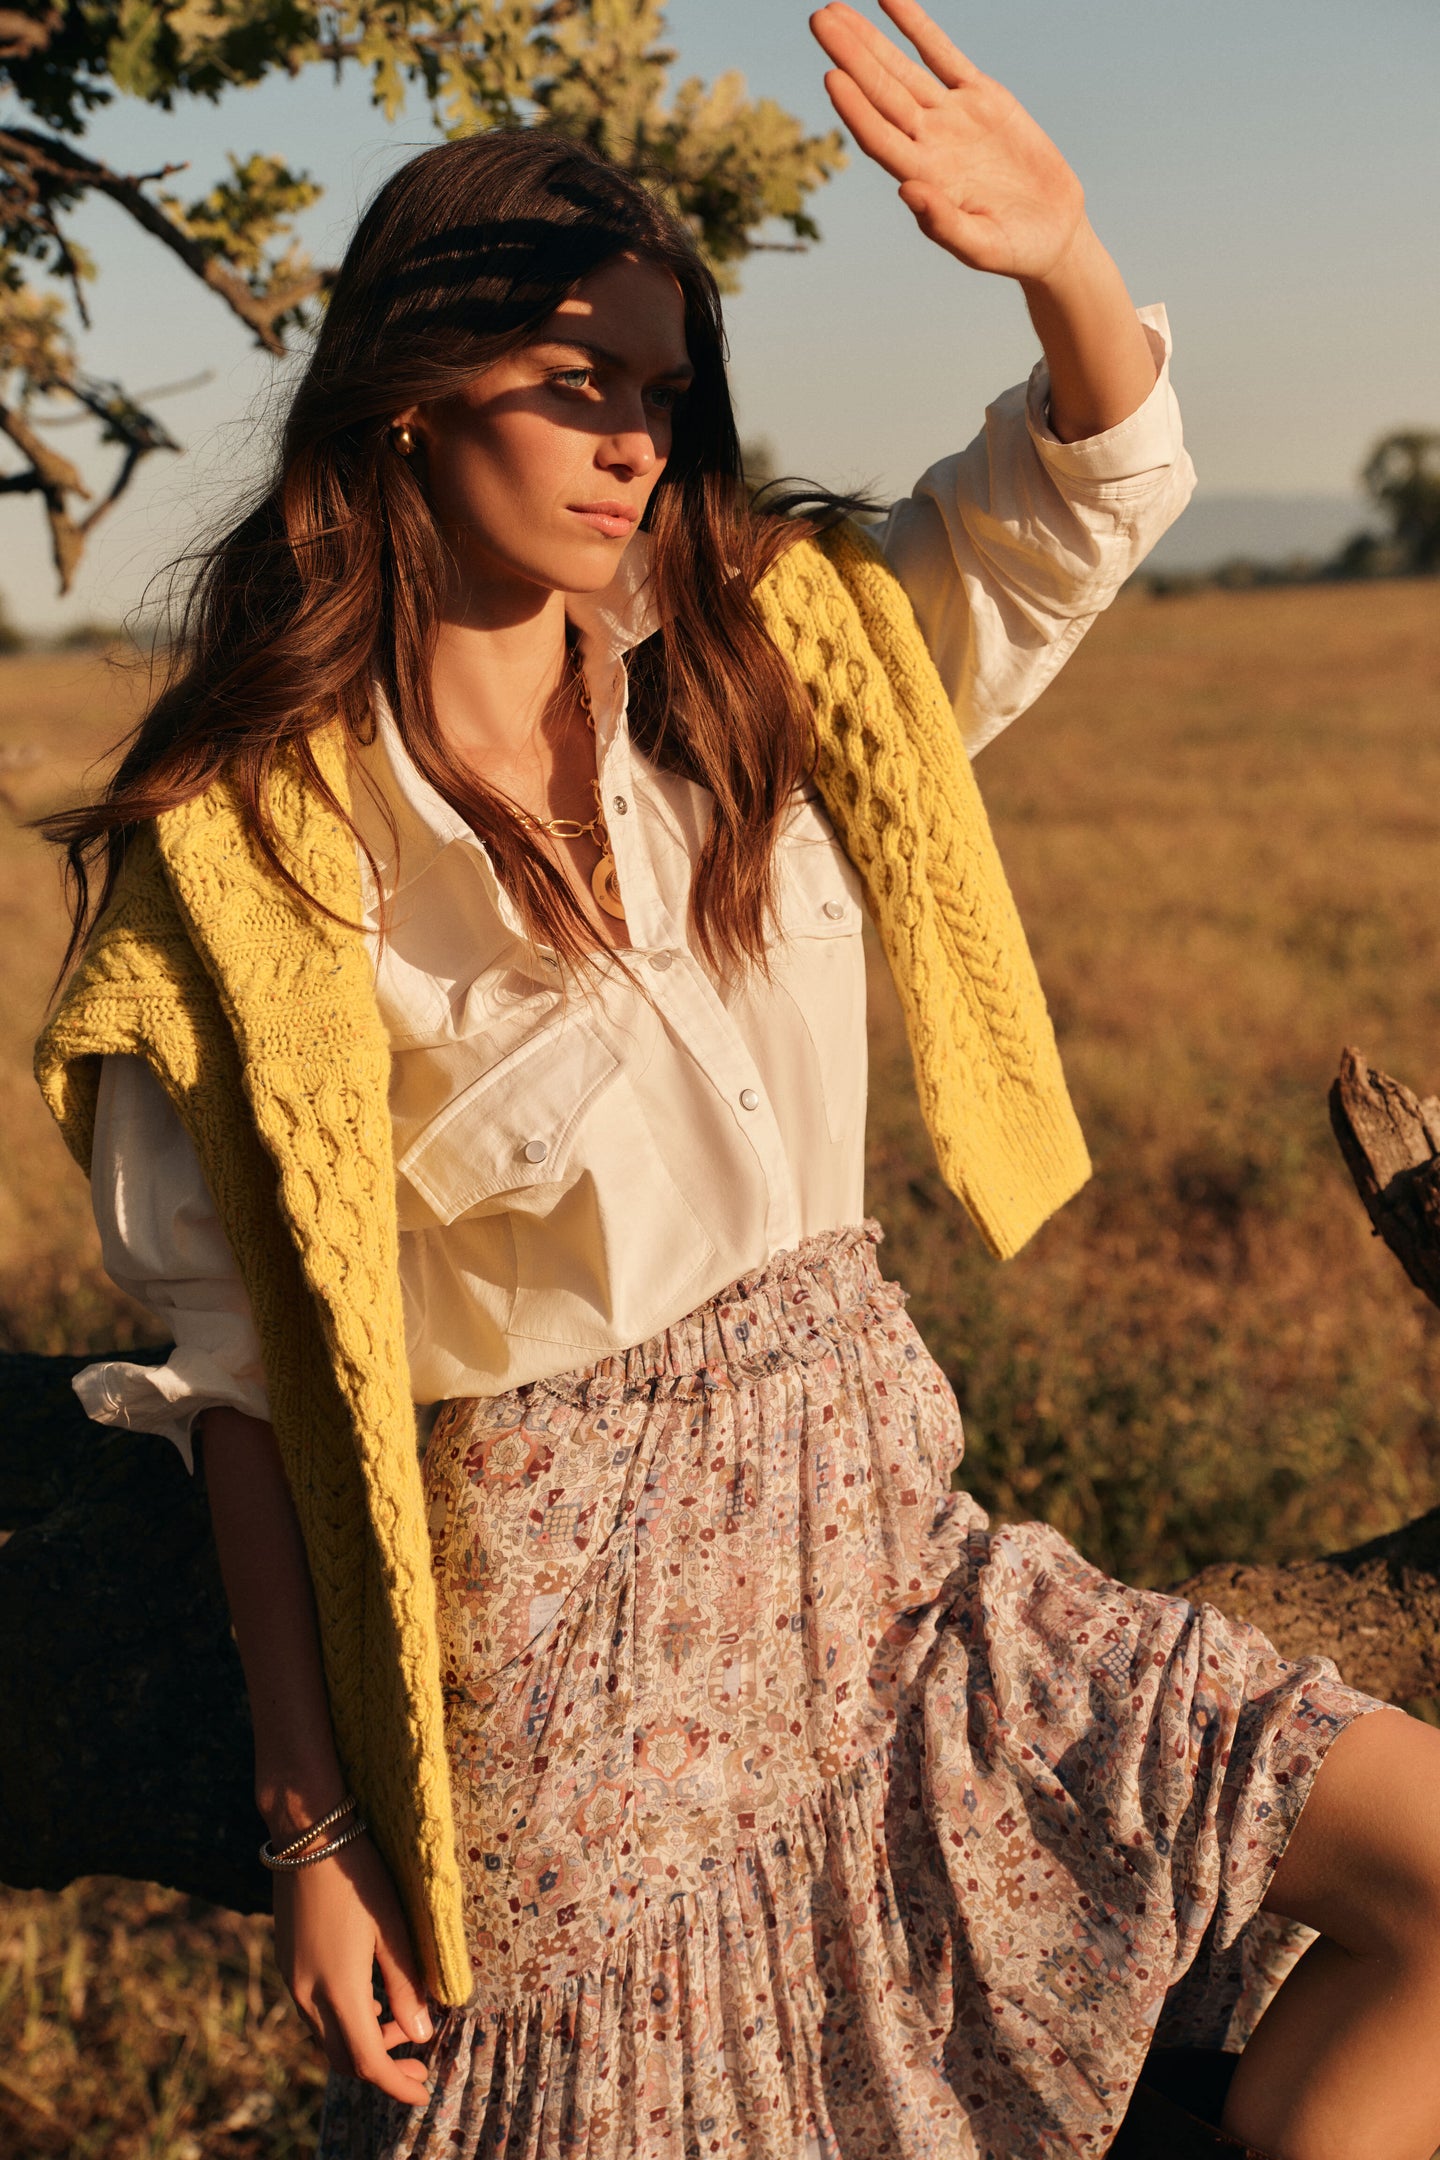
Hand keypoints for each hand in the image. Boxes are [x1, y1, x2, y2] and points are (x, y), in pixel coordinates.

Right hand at [272, 1830, 435, 2107]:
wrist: (308, 1835)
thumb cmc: (358, 1876)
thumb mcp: (393, 1928)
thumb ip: (407, 1984)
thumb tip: (422, 2033)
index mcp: (338, 1990)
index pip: (368, 2062)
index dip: (397, 2085)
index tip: (424, 2093)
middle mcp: (307, 1994)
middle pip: (343, 2058)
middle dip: (381, 2068)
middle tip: (418, 2060)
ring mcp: (291, 1979)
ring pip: (327, 2035)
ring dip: (362, 2041)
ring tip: (401, 2020)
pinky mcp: (287, 1962)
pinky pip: (315, 2011)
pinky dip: (345, 2019)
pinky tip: (370, 1996)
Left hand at [810, 0, 1086, 285]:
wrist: (1051, 232)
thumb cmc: (1015, 250)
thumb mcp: (982, 246)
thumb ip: (944, 224)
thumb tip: (907, 190)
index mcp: (924, 178)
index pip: (880, 137)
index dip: (856, 109)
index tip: (831, 76)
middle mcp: (929, 143)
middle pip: (880, 94)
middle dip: (850, 57)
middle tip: (818, 20)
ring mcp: (951, 117)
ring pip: (902, 70)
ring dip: (869, 40)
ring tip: (832, 10)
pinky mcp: (980, 96)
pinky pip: (943, 54)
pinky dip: (917, 26)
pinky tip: (889, 1)